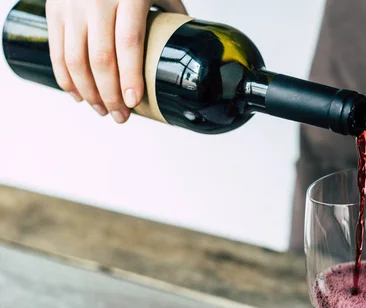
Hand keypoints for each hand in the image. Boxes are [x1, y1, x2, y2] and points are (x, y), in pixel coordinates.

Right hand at [46, 0, 186, 122]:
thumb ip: (171, 14)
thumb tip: (190, 48)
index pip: (128, 43)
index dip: (131, 77)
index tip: (135, 102)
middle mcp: (96, 0)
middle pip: (101, 58)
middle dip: (111, 95)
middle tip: (121, 117)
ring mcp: (72, 5)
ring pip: (75, 59)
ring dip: (89, 93)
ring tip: (103, 111)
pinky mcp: (54, 9)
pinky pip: (56, 51)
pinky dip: (66, 79)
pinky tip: (79, 95)